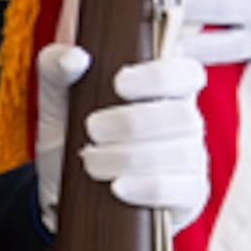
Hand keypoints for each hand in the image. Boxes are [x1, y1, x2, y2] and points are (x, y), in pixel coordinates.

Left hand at [34, 43, 209, 232]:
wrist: (64, 186)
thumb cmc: (72, 131)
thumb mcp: (57, 98)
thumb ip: (57, 68)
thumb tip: (73, 57)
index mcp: (165, 87)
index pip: (188, 72)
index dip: (161, 76)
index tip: (119, 83)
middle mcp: (187, 119)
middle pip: (185, 116)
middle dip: (134, 123)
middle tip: (92, 128)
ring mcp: (193, 158)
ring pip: (182, 153)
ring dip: (131, 157)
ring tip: (90, 160)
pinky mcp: (190, 194)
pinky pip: (182, 190)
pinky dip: (147, 187)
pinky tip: (118, 186)